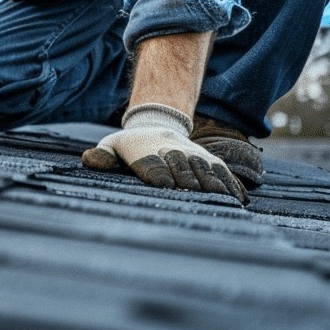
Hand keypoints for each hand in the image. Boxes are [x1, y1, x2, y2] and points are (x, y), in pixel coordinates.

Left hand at [81, 103, 247, 203]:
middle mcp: (173, 152)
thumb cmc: (129, 146)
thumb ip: (102, 155)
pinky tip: (240, 201)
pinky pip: (223, 172)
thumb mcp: (112, 146)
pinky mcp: (209, 160)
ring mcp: (193, 155)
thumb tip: (89, 159)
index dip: (159, 174)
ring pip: (206, 170)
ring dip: (216, 187)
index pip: (153, 165)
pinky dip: (232, 185)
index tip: (165, 186)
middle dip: (190, 185)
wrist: (156, 124)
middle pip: (183, 169)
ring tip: (225, 205)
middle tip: (198, 203)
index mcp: (147, 152)